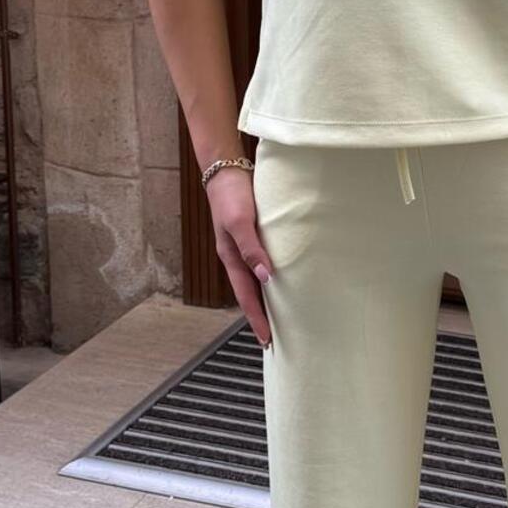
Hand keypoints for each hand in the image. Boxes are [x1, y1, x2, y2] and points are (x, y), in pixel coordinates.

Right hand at [207, 166, 274, 346]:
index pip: (246, 296)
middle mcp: (236, 256)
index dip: (256, 318)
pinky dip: (270, 278)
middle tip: (275, 337)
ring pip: (256, 280)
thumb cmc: (232, 195)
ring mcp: (244, 246)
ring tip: (281, 316)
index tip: (266, 339)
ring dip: (266, 299)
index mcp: (230, 258)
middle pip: (250, 293)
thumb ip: (252, 249)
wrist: (225, 168)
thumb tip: (265, 278)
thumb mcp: (240, 223)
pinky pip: (262, 263)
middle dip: (261, 315)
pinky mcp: (253, 235)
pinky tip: (282, 280)